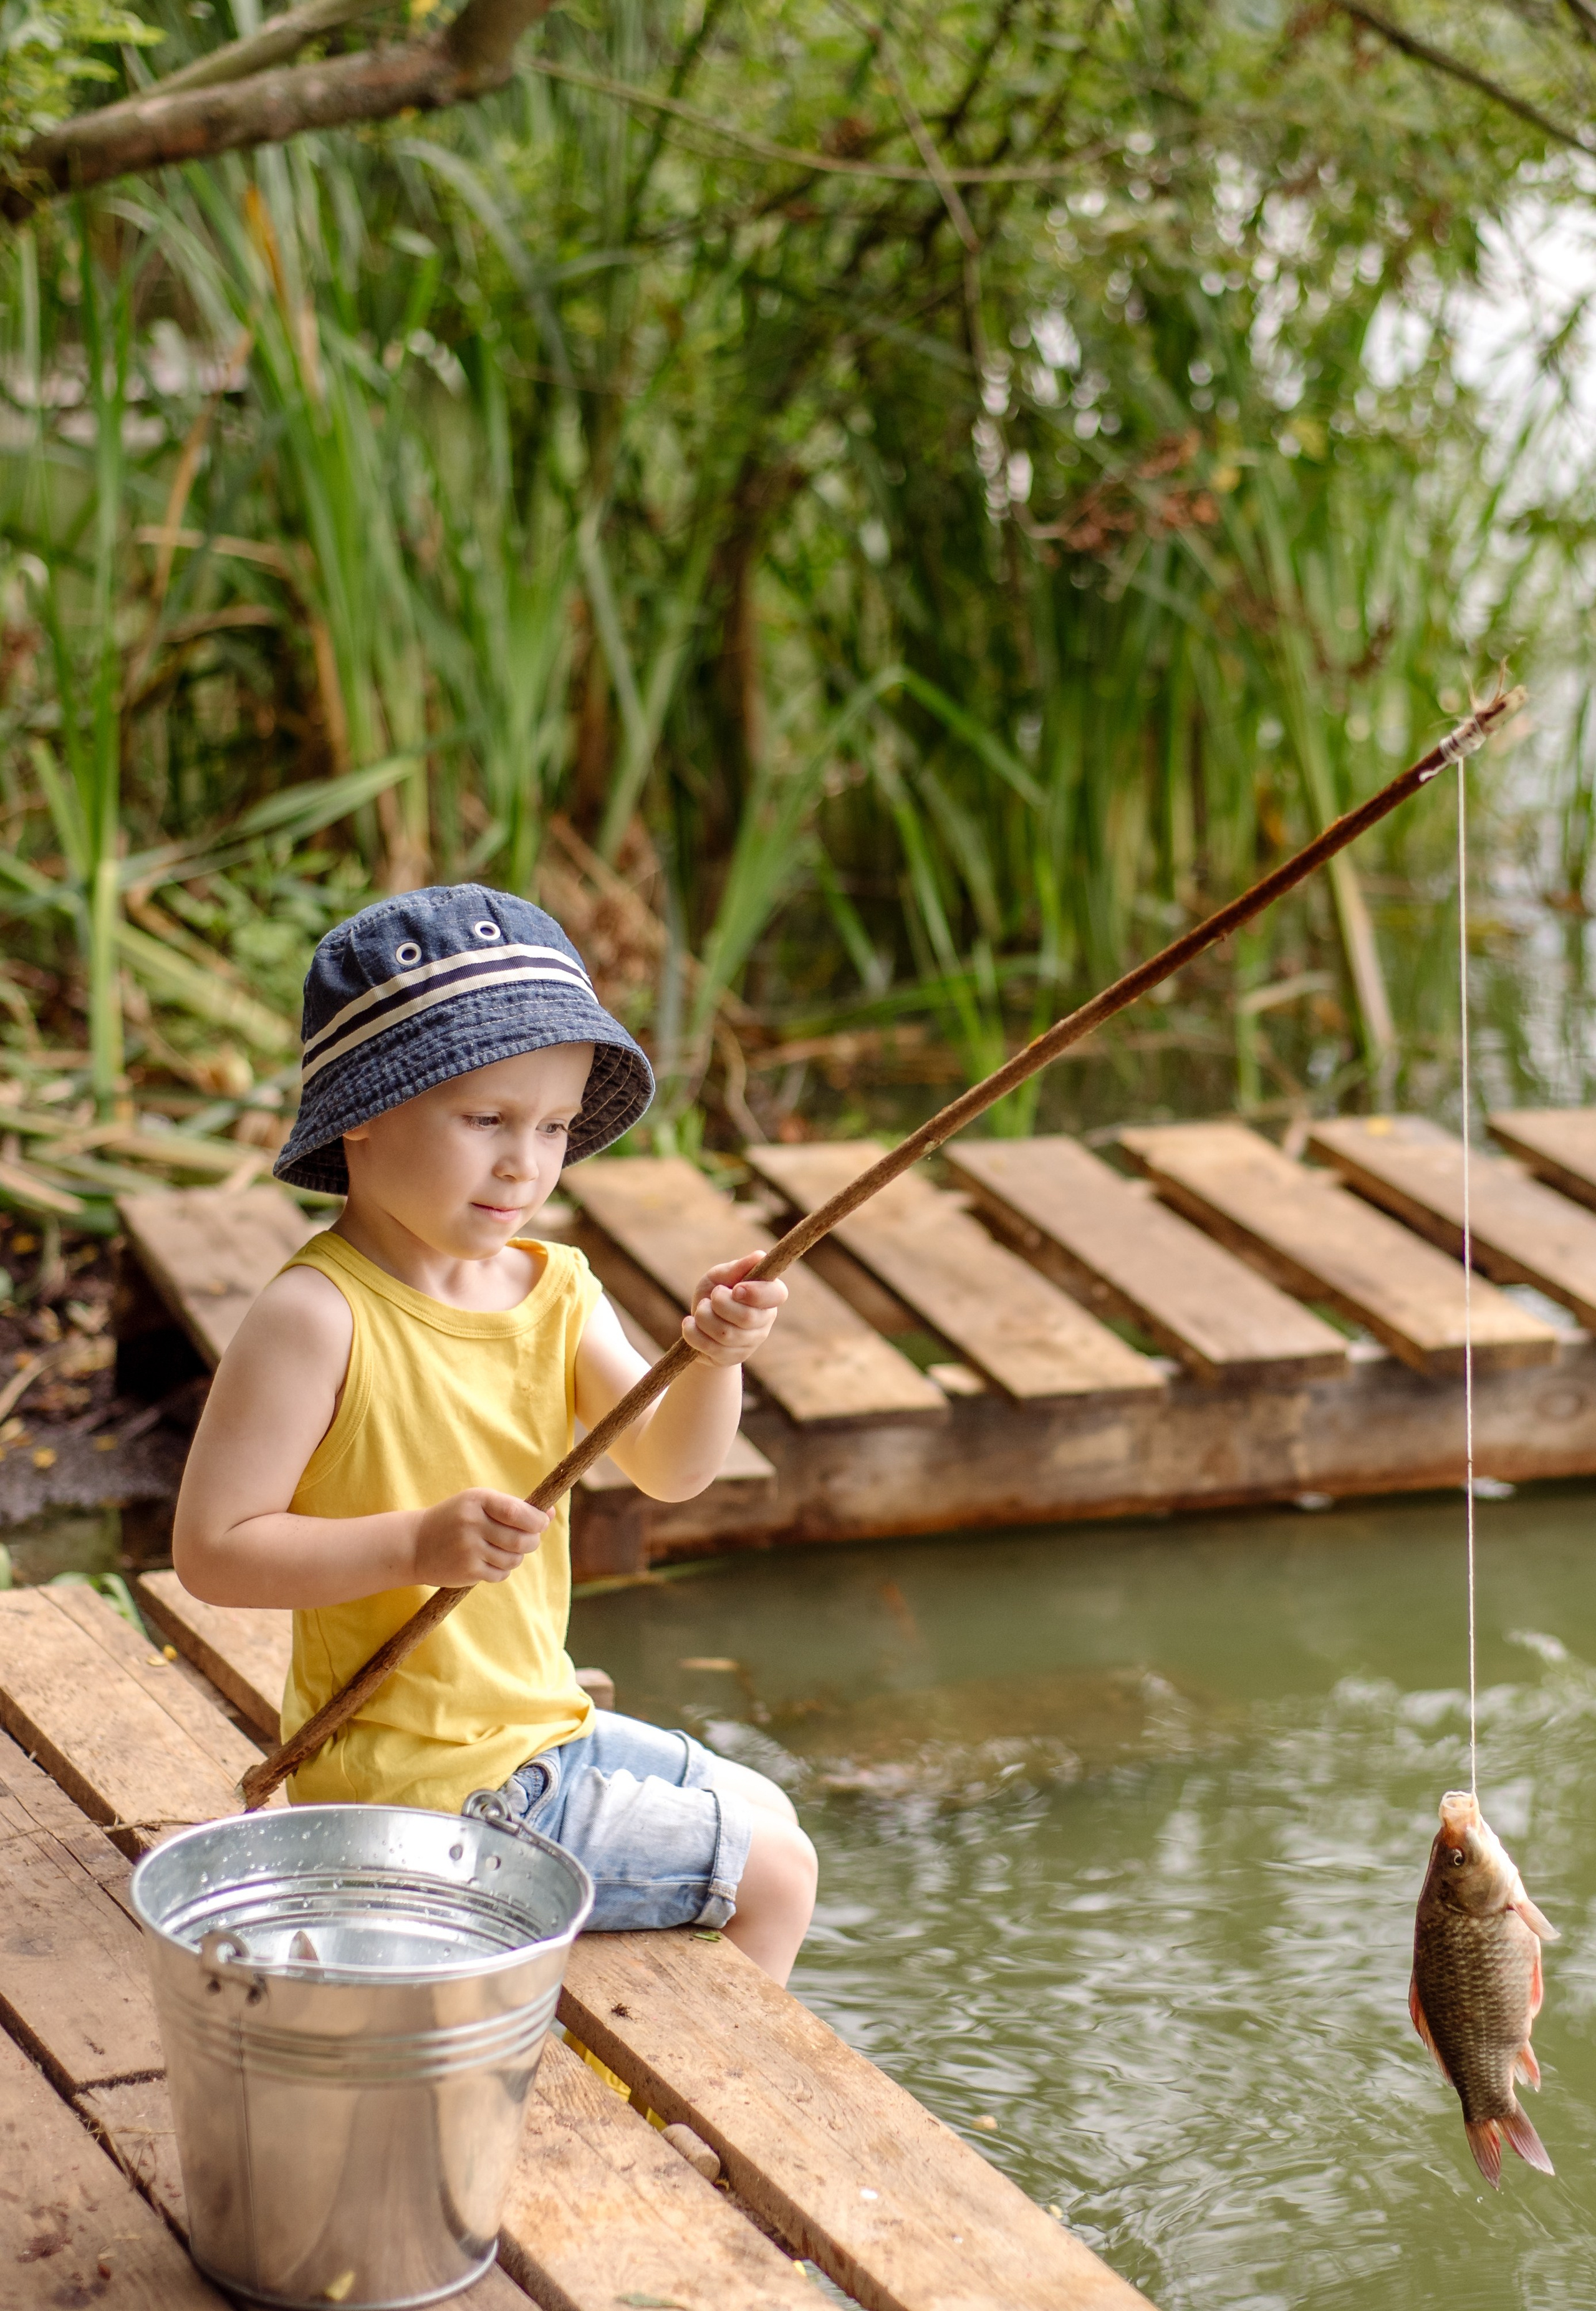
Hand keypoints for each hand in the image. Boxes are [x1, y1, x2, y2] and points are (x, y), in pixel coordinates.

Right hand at [413, 1489, 548, 1585]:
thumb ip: (513, 1507)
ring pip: (514, 1558)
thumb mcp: (478, 1503)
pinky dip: (503, 1570)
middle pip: (521, 1539)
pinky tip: (490, 1562)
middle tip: (528, 1540)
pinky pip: (501, 1574)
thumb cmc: (455, 1520)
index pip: (518, 1512)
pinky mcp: (467, 1571)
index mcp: (478, 1500)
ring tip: (503, 1550)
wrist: (415, 1545)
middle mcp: (473, 1523)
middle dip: (532, 1541)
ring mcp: (469, 1549)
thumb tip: (550, 1512)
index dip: (537, 1521)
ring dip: (517, 1556)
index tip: (541, 1523)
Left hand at [682, 1252, 788, 1367]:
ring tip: (700, 1310)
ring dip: (703, 1316)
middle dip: (720, 1304)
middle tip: (712, 1296)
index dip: (756, 1292)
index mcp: (768, 1296)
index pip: (777, 1294)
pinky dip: (693, 1332)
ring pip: (726, 1334)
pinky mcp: (733, 1358)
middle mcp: (765, 1321)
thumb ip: (737, 1268)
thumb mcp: (720, 1276)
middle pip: (747, 1317)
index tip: (735, 1288)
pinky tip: (691, 1324)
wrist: (698, 1324)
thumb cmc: (713, 1294)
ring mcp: (751, 1343)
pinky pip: (710, 1347)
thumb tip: (759, 1256)